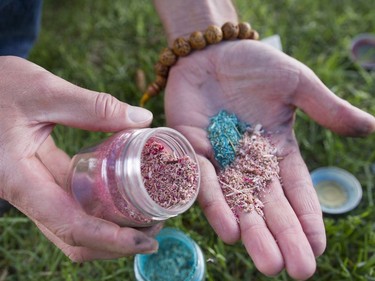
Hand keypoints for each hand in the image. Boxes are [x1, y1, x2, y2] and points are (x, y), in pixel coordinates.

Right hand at [0, 56, 159, 261]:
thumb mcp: (43, 91)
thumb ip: (94, 106)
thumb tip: (142, 120)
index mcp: (20, 178)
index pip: (70, 225)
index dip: (110, 239)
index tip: (145, 241)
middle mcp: (25, 193)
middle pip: (74, 237)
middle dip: (115, 242)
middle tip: (154, 233)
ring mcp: (33, 190)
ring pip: (72, 226)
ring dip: (109, 230)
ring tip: (145, 219)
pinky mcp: (40, 181)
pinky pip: (70, 205)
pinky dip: (98, 210)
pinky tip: (123, 199)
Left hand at [164, 41, 374, 278]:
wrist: (211, 50)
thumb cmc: (254, 64)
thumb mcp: (296, 83)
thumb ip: (326, 108)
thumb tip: (370, 128)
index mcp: (276, 150)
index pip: (296, 190)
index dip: (307, 218)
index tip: (318, 248)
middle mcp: (247, 162)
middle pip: (267, 205)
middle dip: (282, 236)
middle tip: (298, 270)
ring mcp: (219, 158)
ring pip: (236, 202)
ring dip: (252, 232)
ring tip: (268, 262)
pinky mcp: (191, 149)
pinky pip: (202, 180)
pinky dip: (215, 204)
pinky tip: (230, 231)